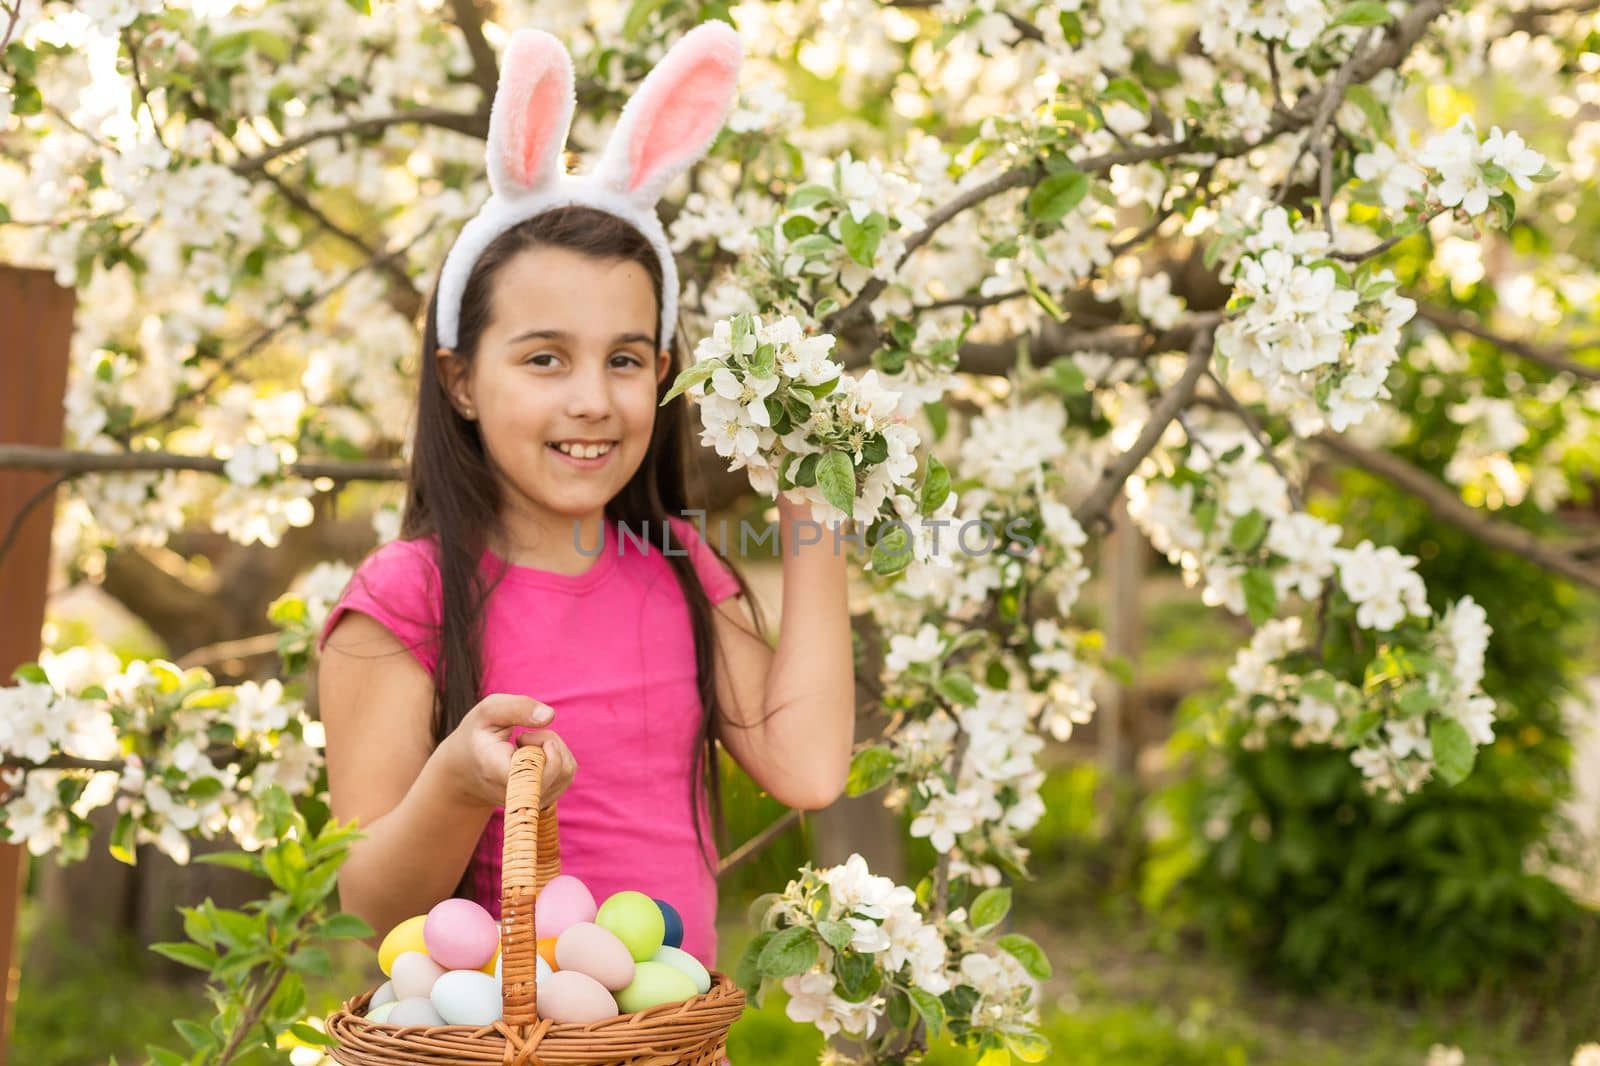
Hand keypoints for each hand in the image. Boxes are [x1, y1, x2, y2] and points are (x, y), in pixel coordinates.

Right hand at [439, 693, 577, 810]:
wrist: (466, 770)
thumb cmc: (479, 736)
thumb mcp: (488, 712)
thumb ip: (517, 707)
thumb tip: (550, 715)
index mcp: (496, 772)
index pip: (534, 774)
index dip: (542, 753)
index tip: (523, 737)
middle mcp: (516, 794)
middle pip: (559, 768)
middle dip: (548, 741)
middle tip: (522, 736)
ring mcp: (531, 800)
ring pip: (567, 769)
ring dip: (554, 747)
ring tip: (527, 745)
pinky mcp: (543, 799)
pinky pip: (568, 773)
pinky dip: (558, 756)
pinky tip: (535, 755)